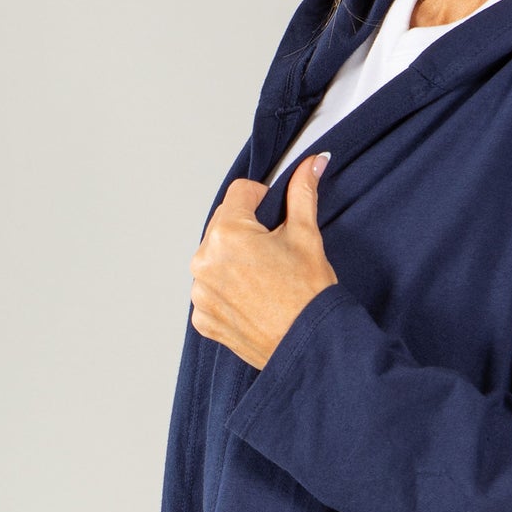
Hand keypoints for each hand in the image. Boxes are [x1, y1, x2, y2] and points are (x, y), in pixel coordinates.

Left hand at [189, 153, 338, 369]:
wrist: (310, 347)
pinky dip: (228, 290)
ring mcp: (200, 293)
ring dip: (234, 261)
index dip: (262, 199)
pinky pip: (211, 290)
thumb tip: (311, 164)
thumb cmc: (308, 297)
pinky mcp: (203, 319)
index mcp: (227, 234)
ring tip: (265, 279)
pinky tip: (254, 298)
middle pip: (223, 225)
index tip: (275, 216)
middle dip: (246, 231)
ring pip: (216, 258)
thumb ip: (302, 193)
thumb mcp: (307, 236)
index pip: (239, 193)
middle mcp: (204, 262)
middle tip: (275, 253)